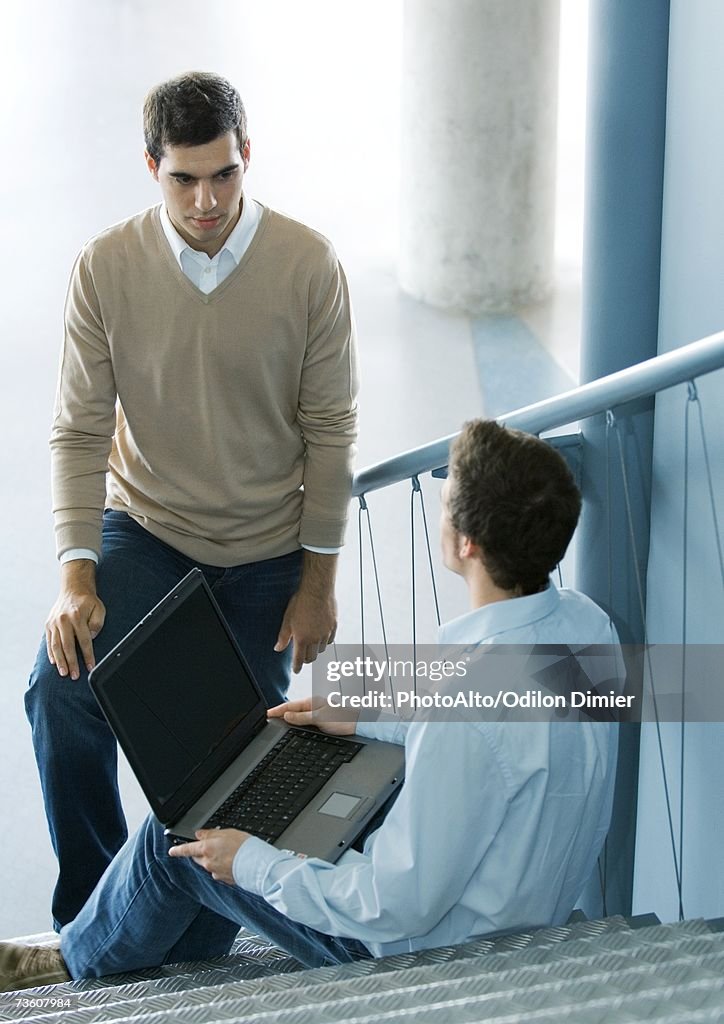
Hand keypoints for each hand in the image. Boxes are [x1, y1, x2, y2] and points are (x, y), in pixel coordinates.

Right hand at [45, 560, 105, 679]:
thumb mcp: (99, 609)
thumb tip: (91, 638)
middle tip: (74, 676)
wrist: (73, 588)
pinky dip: (51, 653)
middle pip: (67, 646)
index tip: (90, 667)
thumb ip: (97, 624)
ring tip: (63, 673)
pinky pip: (49, 641)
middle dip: (71, 663)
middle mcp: (63, 620)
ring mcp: (54, 622)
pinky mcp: (48, 624)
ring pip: (56, 646)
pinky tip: (54, 663)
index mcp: (77, 616)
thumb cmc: (88, 601)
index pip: (84, 641)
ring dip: (60, 661)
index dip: (87, 655)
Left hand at [168, 829, 249, 883]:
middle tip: (212, 845)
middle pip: (197, 857)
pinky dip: (222, 866)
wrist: (257, 865)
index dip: (178, 850)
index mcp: (206, 849)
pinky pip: (218, 871)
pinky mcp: (223, 879)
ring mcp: (215, 872)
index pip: (187, 849)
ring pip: (208, 864)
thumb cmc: (245, 846)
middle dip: (200, 852)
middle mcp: (208, 862)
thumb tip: (199, 834)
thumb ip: (211, 833)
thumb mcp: (228, 832)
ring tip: (229, 851)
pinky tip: (232, 861)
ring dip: (213, 858)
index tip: (171, 851)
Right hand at [268, 696, 357, 735]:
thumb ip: (302, 717)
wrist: (358, 724)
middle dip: (280, 712)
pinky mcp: (321, 717)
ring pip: (298, 713)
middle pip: (293, 709)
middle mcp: (314, 705)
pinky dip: (297, 720)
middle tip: (268, 716)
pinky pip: (305, 718)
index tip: (267, 713)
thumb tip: (286, 716)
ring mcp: (318, 711)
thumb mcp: (318, 718)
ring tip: (277, 719)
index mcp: (312, 702)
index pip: (290, 706)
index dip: (277, 710)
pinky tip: (295, 724)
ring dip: (288, 716)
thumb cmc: (342, 719)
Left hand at [274, 552, 337, 672]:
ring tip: (311, 645)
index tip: (296, 670)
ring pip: (321, 649)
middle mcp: (315, 639)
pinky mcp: (333, 626)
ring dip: (316, 650)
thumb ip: (283, 637)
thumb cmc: (300, 603)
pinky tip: (322, 637)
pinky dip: (325, 642)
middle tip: (302, 656)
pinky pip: (330, 640)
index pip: (299, 659)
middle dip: (306, 659)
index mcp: (302, 639)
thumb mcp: (287, 620)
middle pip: (312, 657)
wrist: (317, 590)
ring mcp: (325, 633)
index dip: (297, 666)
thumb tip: (278, 648)